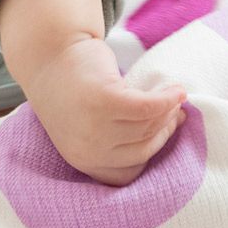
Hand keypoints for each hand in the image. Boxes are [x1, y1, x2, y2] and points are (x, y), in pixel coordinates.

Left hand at [22, 36, 186, 185]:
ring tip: (175, 97)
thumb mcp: (89, 125)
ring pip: (148, 126)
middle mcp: (87, 150)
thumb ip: (117, 137)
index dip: (153, 152)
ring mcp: (94, 127)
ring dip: (168, 112)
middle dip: (165, 130)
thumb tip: (168, 130)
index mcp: (83, 161)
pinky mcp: (104, 101)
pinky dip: (167, 99)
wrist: (50, 53)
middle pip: (144, 149)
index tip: (166, 131)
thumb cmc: (74, 89)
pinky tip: (177, 91)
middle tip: (176, 113)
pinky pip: (148, 107)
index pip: (129, 174)